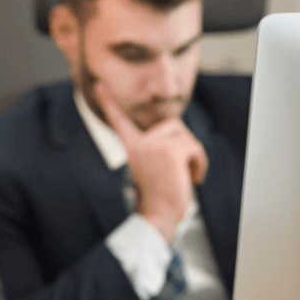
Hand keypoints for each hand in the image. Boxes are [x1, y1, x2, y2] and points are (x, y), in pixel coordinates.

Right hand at [95, 82, 207, 242]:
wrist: (160, 214)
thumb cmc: (161, 196)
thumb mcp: (156, 167)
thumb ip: (160, 148)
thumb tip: (178, 130)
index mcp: (132, 146)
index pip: (119, 120)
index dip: (109, 103)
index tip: (99, 85)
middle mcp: (140, 143)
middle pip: (173, 124)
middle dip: (185, 143)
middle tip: (186, 165)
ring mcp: (154, 146)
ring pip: (187, 136)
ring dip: (195, 155)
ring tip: (189, 174)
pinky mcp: (171, 151)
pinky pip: (195, 147)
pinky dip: (200, 162)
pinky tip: (195, 178)